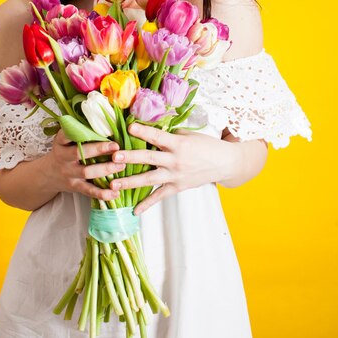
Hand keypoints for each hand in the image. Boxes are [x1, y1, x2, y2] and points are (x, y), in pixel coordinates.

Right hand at [46, 130, 125, 200]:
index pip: (66, 134)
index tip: (95, 128)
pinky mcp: (75, 187)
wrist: (49, 174)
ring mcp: (69, 173)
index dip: (79, 131)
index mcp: (61, 142)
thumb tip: (105, 113)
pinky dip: (103, 193)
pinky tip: (116, 192)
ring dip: (105, 169)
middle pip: (79, 153)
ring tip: (122, 165)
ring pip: (87, 172)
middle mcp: (63, 157)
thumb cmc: (65, 150)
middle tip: (116, 146)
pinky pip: (89, 191)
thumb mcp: (66, 139)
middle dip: (98, 150)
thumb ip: (80, 129)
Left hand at [109, 123, 234, 214]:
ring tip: (114, 184)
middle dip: (130, 158)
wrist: (224, 163)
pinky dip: (147, 204)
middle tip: (114, 158)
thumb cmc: (206, 145)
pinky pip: (160, 196)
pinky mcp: (177, 187)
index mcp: (178, 144)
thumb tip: (151, 132)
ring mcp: (175, 175)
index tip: (129, 127)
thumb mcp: (189, 135)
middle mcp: (175, 160)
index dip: (144, 131)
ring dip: (131, 181)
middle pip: (149, 158)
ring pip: (149, 179)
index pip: (158, 136)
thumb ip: (170, 135)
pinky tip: (134, 210)